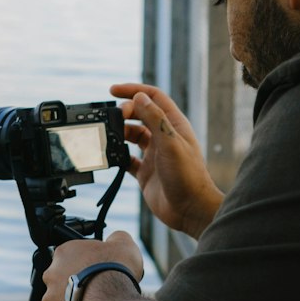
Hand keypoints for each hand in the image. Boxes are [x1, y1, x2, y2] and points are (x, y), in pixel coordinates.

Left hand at [41, 230, 144, 300]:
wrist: (111, 297)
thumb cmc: (115, 269)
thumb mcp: (123, 243)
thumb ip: (116, 238)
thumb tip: (116, 239)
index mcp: (63, 252)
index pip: (71, 257)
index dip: (86, 264)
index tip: (97, 270)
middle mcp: (51, 274)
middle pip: (63, 280)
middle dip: (77, 284)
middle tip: (97, 290)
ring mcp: (51, 298)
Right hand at [112, 83, 223, 238]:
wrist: (190, 210)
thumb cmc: (188, 177)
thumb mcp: (171, 143)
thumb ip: (155, 118)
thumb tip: (139, 97)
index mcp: (174, 125)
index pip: (153, 97)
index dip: (134, 90)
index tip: (113, 90)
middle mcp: (164, 137)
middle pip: (140, 115)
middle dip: (124, 112)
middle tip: (113, 117)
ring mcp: (154, 155)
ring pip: (132, 135)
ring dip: (119, 132)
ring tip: (109, 135)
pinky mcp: (146, 172)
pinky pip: (127, 159)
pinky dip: (117, 155)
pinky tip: (111, 155)